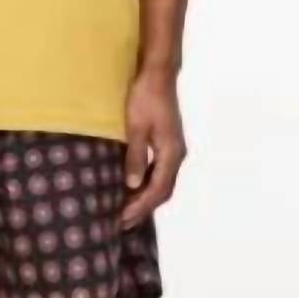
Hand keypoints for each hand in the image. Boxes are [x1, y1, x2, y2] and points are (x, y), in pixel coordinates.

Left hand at [120, 68, 186, 228]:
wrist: (158, 74)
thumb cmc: (145, 96)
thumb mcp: (135, 127)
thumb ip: (135, 156)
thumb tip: (131, 185)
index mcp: (172, 152)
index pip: (158, 189)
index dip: (140, 206)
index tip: (122, 218)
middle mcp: (177, 155)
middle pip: (163, 191)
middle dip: (143, 208)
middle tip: (121, 223)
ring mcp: (174, 150)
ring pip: (163, 183)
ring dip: (146, 199)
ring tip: (125, 212)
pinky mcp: (168, 145)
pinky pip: (160, 173)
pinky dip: (147, 186)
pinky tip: (133, 190)